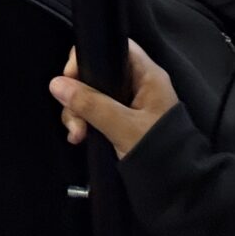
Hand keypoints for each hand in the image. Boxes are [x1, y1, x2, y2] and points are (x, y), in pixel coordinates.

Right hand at [50, 40, 179, 159]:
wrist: (178, 187)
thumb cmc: (158, 151)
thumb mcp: (122, 126)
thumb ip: (91, 104)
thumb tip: (56, 84)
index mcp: (146, 75)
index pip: (113, 47)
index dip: (88, 56)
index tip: (71, 79)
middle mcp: (137, 84)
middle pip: (97, 73)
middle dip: (78, 95)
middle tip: (74, 119)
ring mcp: (128, 104)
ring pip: (92, 95)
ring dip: (78, 112)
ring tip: (77, 136)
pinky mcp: (121, 122)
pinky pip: (96, 113)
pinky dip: (85, 122)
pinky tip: (79, 138)